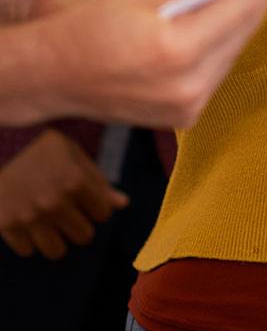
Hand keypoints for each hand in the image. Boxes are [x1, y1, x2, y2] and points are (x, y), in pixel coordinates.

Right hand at [0, 129, 127, 259]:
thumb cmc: (40, 147)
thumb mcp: (72, 153)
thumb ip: (97, 180)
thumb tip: (124, 204)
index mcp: (75, 181)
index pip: (103, 213)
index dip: (96, 206)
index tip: (85, 199)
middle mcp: (54, 203)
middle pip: (83, 236)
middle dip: (79, 224)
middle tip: (67, 210)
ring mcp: (29, 217)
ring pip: (57, 251)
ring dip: (56, 237)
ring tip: (48, 219)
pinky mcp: (7, 226)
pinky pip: (28, 251)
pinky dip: (29, 239)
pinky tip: (27, 220)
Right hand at [6, 0, 266, 130]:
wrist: (52, 76)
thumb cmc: (89, 27)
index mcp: (176, 50)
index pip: (241, 6)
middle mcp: (188, 86)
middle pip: (244, 30)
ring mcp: (188, 108)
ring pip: (234, 51)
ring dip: (245, 18)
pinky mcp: (185, 117)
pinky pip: (218, 70)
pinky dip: (224, 43)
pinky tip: (229, 19)